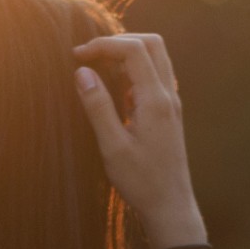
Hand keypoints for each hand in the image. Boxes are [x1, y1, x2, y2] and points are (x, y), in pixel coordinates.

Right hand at [70, 33, 199, 233]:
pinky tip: (116, 89)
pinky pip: (155, 76)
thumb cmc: (141, 182)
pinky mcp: (169, 112)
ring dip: (128, 53)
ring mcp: (172, 103)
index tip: (77, 56)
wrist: (170, 207)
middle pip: (151, 44)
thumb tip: (82, 72)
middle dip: (118, 41)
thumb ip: (98, 107)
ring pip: (156, 58)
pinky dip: (135, 70)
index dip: (104, 45)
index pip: (134, 50)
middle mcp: (169, 96)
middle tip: (90, 56)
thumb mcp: (112, 147)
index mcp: (156, 101)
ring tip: (100, 68)